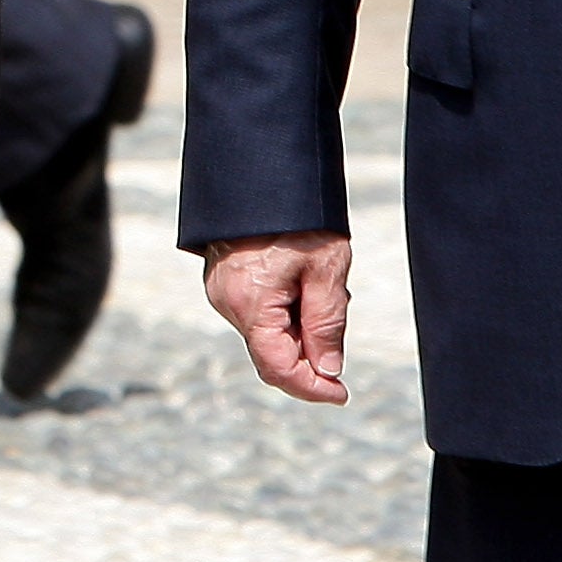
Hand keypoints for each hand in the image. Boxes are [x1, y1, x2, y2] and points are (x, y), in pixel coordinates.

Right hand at [202, 230, 352, 404]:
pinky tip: (304, 278)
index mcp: (249, 302)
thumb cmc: (300, 214)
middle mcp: (226, 301)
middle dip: (310, 353)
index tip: (341, 394)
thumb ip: (327, 324)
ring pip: (265, 334)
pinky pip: (257, 313)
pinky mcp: (223, 280)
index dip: (311, 388)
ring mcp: (220, 290)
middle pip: (271, 353)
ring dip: (299, 329)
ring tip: (322, 283)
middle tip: (340, 313)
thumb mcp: (327, 268)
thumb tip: (328, 370)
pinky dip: (285, 312)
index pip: (278, 368)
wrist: (263, 168)